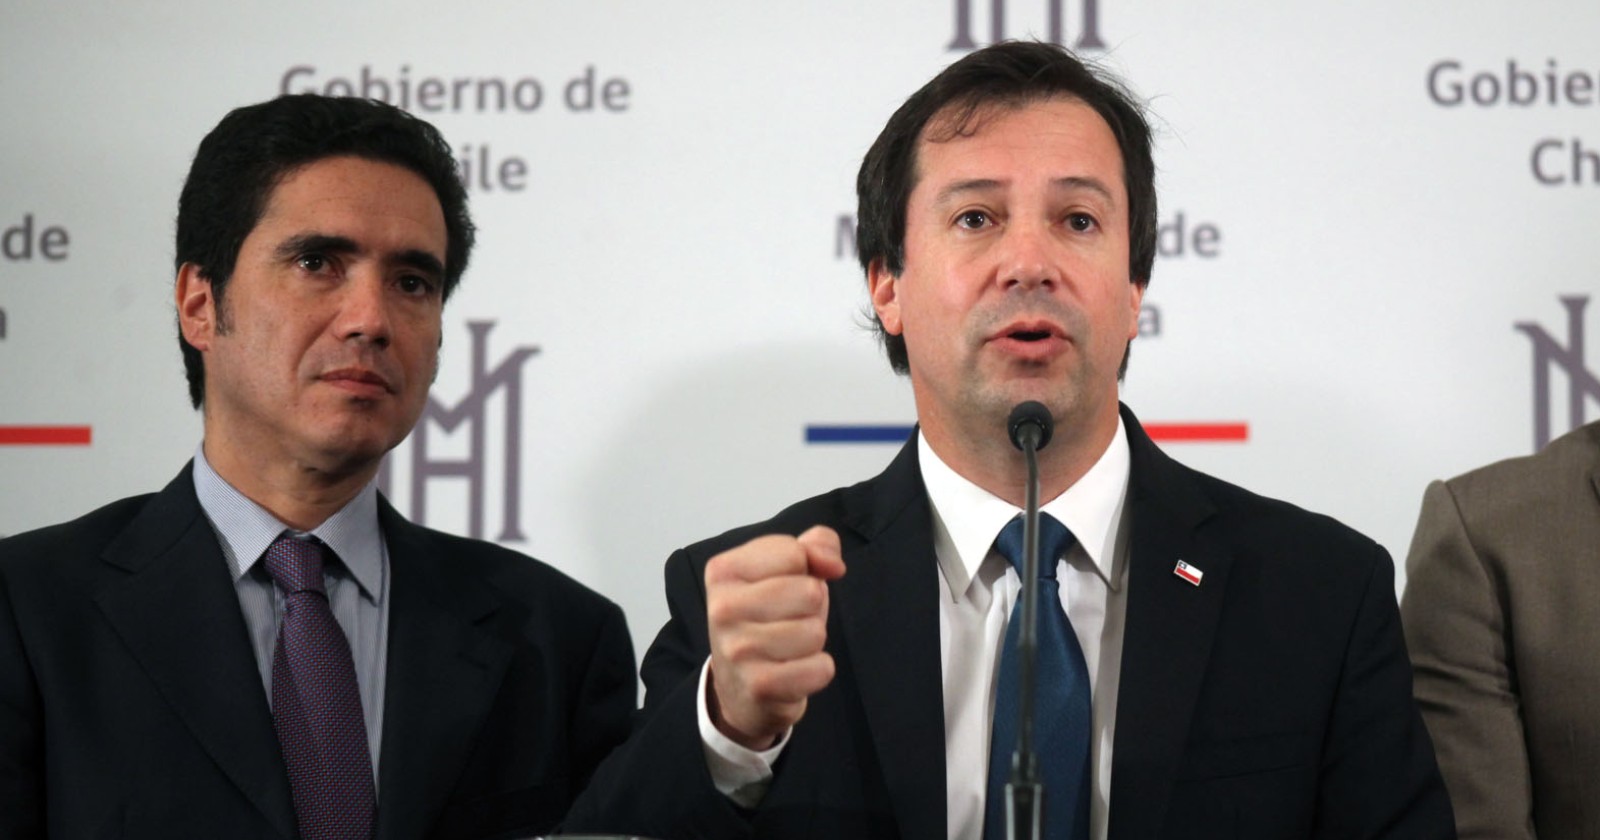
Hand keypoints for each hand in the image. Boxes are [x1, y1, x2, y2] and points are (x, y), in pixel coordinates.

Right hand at [705, 525, 845, 749]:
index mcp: (723, 570)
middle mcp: (722, 608)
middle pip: (810, 592)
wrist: (738, 686)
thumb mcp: (785, 571)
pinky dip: (818, 670)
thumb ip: (815, 545)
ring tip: (788, 647)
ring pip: (816, 632)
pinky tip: (793, 671)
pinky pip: (821, 668)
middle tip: (788, 621)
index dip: (806, 569)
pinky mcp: (759, 685)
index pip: (794, 553)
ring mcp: (737, 649)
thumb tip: (833, 564)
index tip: (787, 584)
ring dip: (813, 641)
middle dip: (811, 608)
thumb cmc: (767, 617)